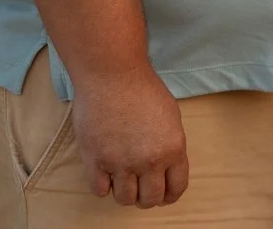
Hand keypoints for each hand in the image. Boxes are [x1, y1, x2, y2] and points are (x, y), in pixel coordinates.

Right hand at [70, 65, 188, 207]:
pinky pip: (100, 190)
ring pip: (125, 199)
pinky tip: (104, 172)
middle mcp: (149, 161)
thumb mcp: (170, 116)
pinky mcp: (96, 160)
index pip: (176, 188)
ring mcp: (121, 162)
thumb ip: (170, 145)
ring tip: (121, 178)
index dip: (169, 195)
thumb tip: (165, 166)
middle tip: (140, 187)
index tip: (162, 194)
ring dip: (125, 192)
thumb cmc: (142, 88)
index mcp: (173, 149)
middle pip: (150, 199)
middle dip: (147, 197)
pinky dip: (103, 185)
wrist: (112, 74)